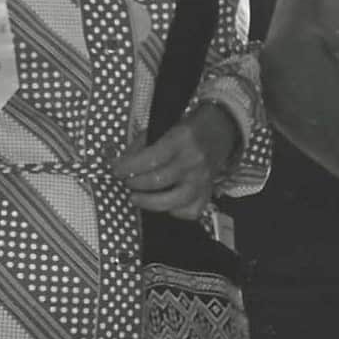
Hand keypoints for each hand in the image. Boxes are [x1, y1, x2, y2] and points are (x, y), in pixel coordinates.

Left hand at [115, 105, 236, 218]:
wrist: (221, 129)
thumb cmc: (190, 128)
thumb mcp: (164, 126)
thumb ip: (141, 145)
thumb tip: (121, 162)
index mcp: (181, 140)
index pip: (150, 159)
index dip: (128, 167)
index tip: (117, 170)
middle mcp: (193, 160)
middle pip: (158, 181)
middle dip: (134, 183)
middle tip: (126, 181)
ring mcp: (202, 179)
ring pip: (173, 201)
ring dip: (149, 202)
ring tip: (136, 197)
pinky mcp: (208, 191)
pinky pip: (191, 210)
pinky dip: (176, 212)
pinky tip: (165, 204)